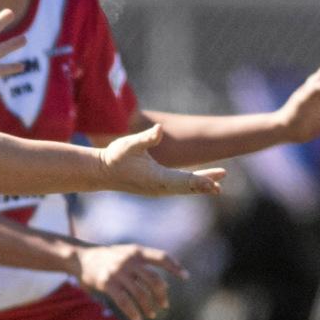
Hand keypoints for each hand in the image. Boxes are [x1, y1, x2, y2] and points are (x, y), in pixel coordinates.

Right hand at [73, 243, 185, 319]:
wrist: (82, 257)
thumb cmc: (109, 257)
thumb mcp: (127, 253)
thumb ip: (144, 265)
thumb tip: (165, 287)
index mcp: (137, 251)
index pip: (162, 257)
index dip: (175, 267)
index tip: (185, 277)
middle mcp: (129, 260)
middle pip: (154, 280)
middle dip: (162, 295)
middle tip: (164, 305)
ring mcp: (118, 272)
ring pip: (140, 294)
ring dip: (148, 307)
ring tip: (151, 315)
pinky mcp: (107, 283)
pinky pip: (124, 302)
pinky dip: (133, 312)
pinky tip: (137, 318)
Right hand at [95, 124, 223, 196]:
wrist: (100, 172)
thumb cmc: (114, 156)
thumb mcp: (129, 144)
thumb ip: (146, 138)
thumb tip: (159, 129)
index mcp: (156, 178)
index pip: (182, 181)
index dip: (199, 182)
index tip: (214, 184)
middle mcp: (159, 187)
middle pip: (186, 187)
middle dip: (204, 185)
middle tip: (219, 186)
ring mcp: (157, 190)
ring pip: (183, 189)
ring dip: (200, 186)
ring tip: (217, 185)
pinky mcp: (155, 187)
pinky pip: (177, 188)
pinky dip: (190, 186)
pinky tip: (199, 183)